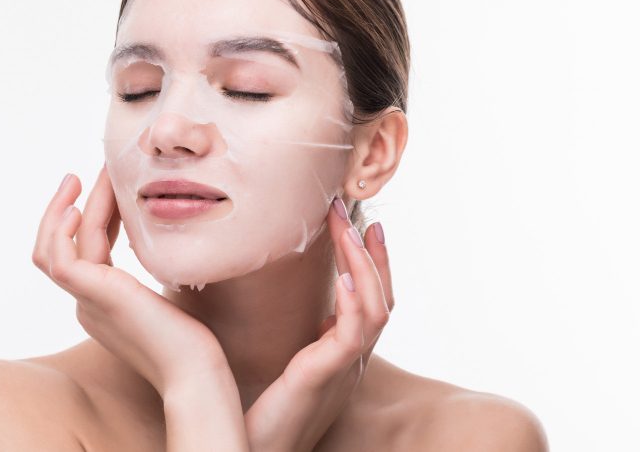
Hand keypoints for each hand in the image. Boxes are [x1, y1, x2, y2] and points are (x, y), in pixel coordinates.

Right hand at [31, 164, 228, 396]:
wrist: (197, 373)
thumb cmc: (195, 341)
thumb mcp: (170, 294)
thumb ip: (159, 271)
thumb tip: (170, 238)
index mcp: (103, 304)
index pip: (81, 254)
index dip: (93, 218)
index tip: (110, 190)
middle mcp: (88, 304)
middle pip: (56, 250)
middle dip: (64, 210)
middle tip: (79, 176)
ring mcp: (86, 302)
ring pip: (55, 249)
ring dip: (63, 209)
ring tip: (80, 178)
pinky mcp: (93, 297)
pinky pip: (60, 259)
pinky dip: (62, 231)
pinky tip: (79, 208)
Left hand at [243, 200, 394, 451]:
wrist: (256, 450)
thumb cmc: (264, 411)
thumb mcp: (289, 362)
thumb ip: (304, 336)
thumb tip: (298, 302)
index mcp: (344, 353)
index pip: (372, 300)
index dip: (372, 263)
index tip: (361, 225)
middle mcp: (353, 360)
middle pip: (383, 298)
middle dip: (372, 252)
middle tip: (356, 212)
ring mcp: (346, 369)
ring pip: (376, 309)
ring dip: (364, 264)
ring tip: (350, 227)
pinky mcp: (327, 376)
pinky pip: (354, 334)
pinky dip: (355, 302)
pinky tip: (347, 276)